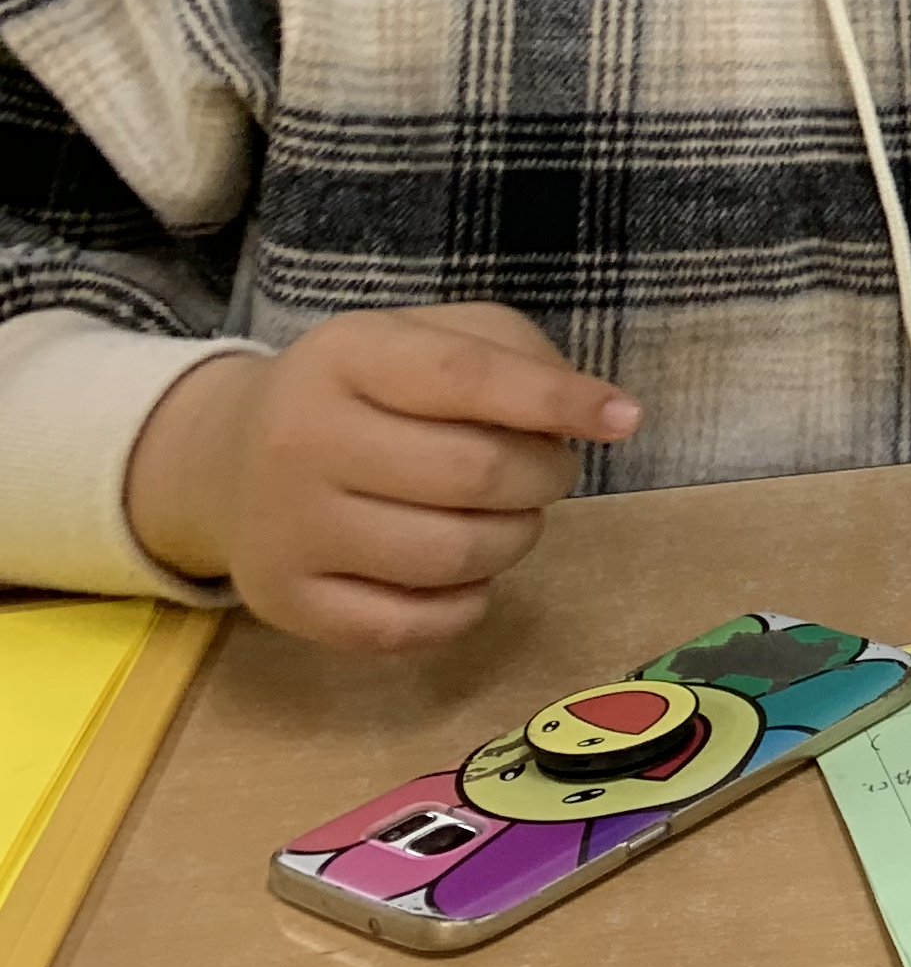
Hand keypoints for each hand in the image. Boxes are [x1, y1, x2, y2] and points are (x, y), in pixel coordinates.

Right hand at [121, 306, 640, 651]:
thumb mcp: (429, 338)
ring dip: (513, 540)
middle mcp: (302, 439)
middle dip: (543, 476)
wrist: (230, 456)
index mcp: (346, 355)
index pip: (465, 377)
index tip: (624, 418)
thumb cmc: (366, 392)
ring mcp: (288, 528)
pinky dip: (464, 608)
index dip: (557, 400)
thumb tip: (600, 414)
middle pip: (472, 473)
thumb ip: (516, 359)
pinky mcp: (284, 601)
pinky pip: (405, 627)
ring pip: (448, 556)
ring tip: (509, 517)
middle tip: (547, 472)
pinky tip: (469, 577)